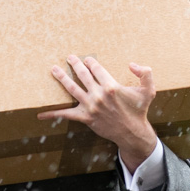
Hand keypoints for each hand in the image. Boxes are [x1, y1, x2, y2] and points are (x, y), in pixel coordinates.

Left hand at [39, 56, 158, 173]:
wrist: (132, 132)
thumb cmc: (139, 110)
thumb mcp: (149, 91)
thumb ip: (146, 73)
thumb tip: (132, 64)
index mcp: (111, 86)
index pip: (96, 69)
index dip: (90, 62)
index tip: (87, 59)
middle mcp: (98, 95)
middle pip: (82, 75)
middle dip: (75, 64)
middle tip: (69, 57)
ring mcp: (90, 106)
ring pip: (71, 88)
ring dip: (61, 78)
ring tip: (54, 69)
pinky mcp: (84, 117)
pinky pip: (66, 114)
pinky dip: (52, 114)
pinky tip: (40, 114)